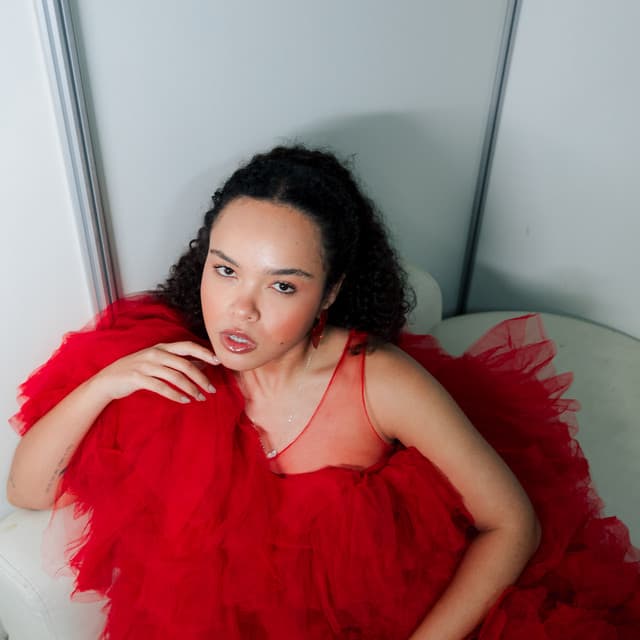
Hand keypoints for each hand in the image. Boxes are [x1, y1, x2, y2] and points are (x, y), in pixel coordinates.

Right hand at [91, 341, 219, 403]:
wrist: (108, 380)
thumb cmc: (137, 370)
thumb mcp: (157, 361)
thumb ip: (178, 361)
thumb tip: (202, 364)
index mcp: (162, 347)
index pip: (187, 346)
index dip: (204, 352)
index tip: (218, 361)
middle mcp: (155, 354)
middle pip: (185, 364)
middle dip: (201, 378)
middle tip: (212, 389)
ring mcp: (146, 365)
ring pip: (176, 377)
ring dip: (191, 389)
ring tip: (200, 398)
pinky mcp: (138, 378)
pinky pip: (161, 387)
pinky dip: (175, 395)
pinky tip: (184, 400)